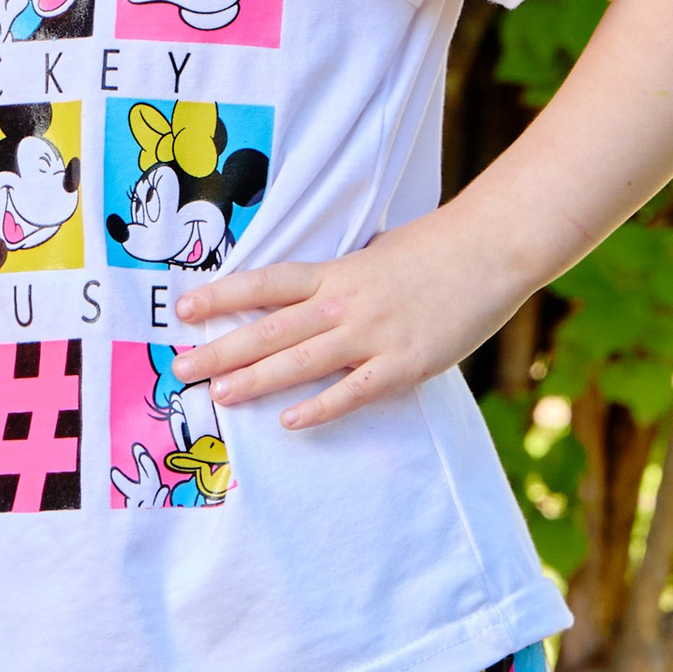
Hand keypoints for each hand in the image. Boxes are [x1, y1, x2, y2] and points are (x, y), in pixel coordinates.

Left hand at [171, 220, 512, 431]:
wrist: (492, 249)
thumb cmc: (435, 250)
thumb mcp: (374, 254)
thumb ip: (339, 278)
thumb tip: (308, 292)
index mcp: (335, 273)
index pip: (266, 284)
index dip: (223, 295)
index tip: (184, 309)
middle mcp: (345, 303)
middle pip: (271, 328)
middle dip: (222, 349)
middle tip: (180, 368)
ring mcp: (373, 334)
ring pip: (302, 360)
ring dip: (257, 379)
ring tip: (218, 395)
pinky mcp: (404, 364)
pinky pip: (354, 391)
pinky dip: (321, 407)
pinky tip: (290, 422)